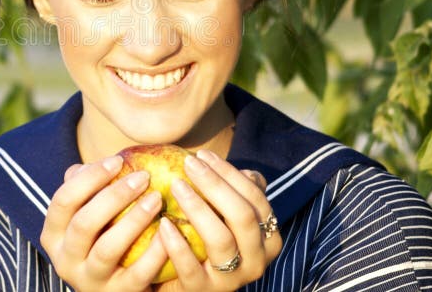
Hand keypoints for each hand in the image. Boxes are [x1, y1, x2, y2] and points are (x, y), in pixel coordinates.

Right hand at [41, 156, 168, 291]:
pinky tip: (169, 229)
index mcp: (53, 235)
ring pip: (108, 249)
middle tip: (143, 177)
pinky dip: (154, 251)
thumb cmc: (103, 236)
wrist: (115, 287)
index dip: (90, 177)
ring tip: (156, 199)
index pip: (63, 200)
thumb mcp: (89, 215)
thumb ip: (90, 189)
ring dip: (134, 220)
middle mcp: (65, 260)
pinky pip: (137, 273)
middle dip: (115, 196)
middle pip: (84, 223)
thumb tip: (107, 162)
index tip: (118, 160)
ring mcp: (89, 281)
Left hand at [154, 151, 281, 290]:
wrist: (185, 283)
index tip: (202, 154)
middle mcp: (256, 260)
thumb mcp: (226, 216)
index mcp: (268, 237)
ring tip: (175, 186)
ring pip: (220, 239)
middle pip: (242, 216)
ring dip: (197, 208)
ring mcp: (232, 279)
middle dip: (215, 185)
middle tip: (188, 164)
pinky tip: (163, 224)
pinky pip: (191, 268)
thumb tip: (247, 171)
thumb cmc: (208, 239)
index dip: (229, 173)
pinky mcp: (203, 291)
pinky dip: (177, 244)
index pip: (255, 197)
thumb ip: (237, 194)